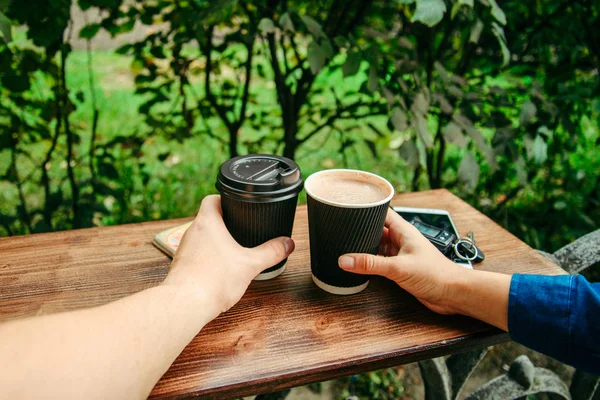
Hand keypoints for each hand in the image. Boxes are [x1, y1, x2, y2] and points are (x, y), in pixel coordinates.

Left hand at [162, 195, 294, 313]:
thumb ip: (271, 252)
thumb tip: (287, 244)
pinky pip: (196, 256)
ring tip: (232, 250)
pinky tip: (220, 270)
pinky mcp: (181, 266)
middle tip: (240, 228)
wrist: (185, 304)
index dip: (225, 199)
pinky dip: (208, 259)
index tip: (237, 204)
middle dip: (224, 223)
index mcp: (207, 222)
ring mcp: (184, 250)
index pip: (212, 199)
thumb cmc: (213, 280)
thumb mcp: (250, 264)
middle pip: (208, 219)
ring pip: (201, 238)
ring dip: (215, 242)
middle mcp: (192, 233)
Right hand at [338, 209, 466, 314]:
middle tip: (340, 231)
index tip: (347, 208)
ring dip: (364, 248)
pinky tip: (360, 266)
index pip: (380, 212)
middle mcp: (401, 239)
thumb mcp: (398, 267)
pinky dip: (370, 262)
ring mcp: (400, 253)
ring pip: (376, 246)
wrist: (453, 294)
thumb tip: (345, 260)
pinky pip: (380, 261)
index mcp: (403, 230)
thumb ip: (371, 264)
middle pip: (375, 229)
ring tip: (345, 247)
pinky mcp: (400, 268)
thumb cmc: (437, 274)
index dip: (365, 209)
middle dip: (360, 231)